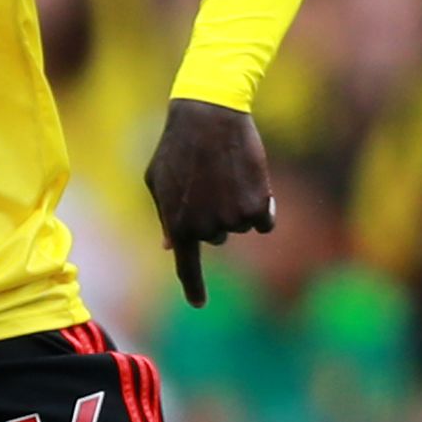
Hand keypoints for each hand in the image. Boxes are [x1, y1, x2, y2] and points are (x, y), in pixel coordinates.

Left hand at [143, 98, 274, 307]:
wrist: (208, 116)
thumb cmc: (177, 145)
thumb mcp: (158, 180)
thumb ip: (166, 215)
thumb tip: (172, 246)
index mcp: (177, 224)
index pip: (187, 265)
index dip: (194, 286)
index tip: (199, 305)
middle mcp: (205, 228)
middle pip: (216, 237)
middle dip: (213, 213)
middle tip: (207, 180)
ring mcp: (233, 220)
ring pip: (240, 225)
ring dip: (236, 205)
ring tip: (224, 172)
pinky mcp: (258, 207)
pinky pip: (263, 222)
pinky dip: (260, 206)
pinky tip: (248, 179)